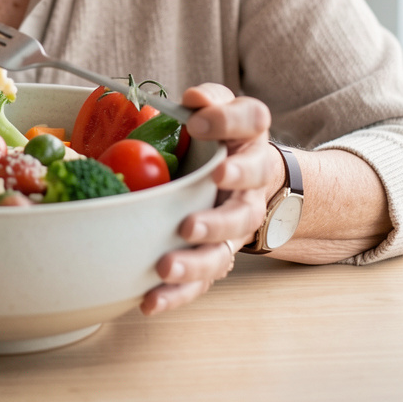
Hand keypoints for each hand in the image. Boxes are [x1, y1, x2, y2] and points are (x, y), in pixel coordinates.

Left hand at [140, 82, 273, 315]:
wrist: (244, 173)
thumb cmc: (219, 137)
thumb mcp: (216, 110)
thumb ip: (208, 102)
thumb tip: (193, 100)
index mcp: (249, 140)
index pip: (252, 123)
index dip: (227, 123)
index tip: (197, 125)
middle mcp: (250, 186)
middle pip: (244, 207)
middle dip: (217, 218)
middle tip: (189, 223)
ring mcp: (235, 225)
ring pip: (224, 251)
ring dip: (196, 261)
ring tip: (166, 265)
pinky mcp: (216, 253)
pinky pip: (201, 280)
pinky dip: (177, 294)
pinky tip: (150, 302)